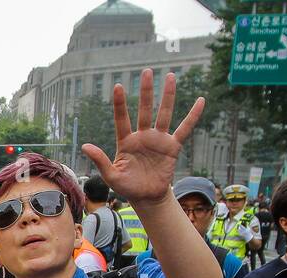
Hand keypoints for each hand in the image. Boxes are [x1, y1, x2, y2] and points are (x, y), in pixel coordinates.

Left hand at [81, 69, 203, 205]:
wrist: (146, 197)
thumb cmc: (127, 186)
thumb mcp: (111, 175)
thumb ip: (100, 160)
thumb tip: (85, 146)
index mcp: (126, 142)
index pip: (122, 119)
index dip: (120, 104)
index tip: (118, 86)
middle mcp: (142, 137)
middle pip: (144, 110)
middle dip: (145, 92)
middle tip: (146, 72)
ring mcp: (158, 140)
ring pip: (164, 114)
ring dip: (167, 96)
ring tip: (170, 76)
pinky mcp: (172, 147)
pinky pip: (185, 129)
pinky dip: (193, 115)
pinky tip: (201, 100)